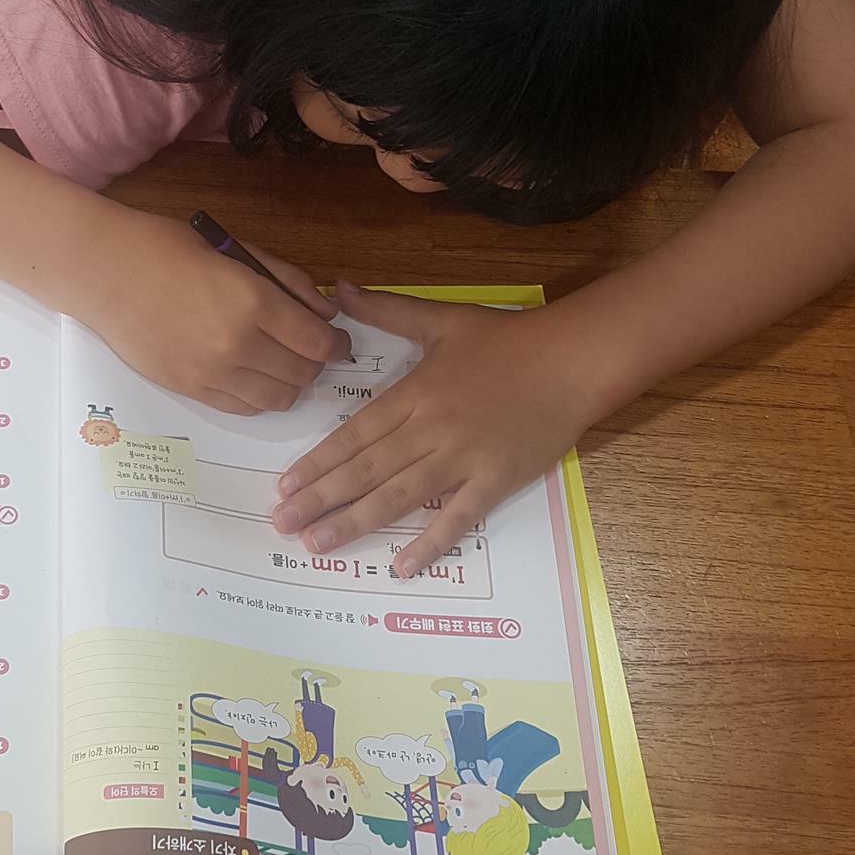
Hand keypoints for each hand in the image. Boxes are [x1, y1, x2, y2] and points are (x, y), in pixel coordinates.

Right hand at [73, 213, 351, 414]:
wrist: (103, 272)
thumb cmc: (166, 248)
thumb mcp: (236, 249)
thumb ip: (287, 281)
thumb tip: (326, 312)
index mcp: (253, 302)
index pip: (318, 343)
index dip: (337, 345)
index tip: (338, 341)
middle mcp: (237, 344)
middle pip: (303, 374)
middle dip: (316, 363)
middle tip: (309, 349)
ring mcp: (211, 372)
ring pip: (277, 398)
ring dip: (290, 384)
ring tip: (281, 363)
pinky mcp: (189, 389)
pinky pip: (242, 407)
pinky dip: (259, 396)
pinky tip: (253, 375)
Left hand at [271, 285, 600, 574]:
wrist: (572, 359)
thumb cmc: (507, 339)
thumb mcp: (441, 318)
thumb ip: (386, 310)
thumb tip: (340, 288)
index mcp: (415, 393)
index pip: (354, 435)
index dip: (317, 463)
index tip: (285, 487)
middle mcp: (432, 429)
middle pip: (366, 470)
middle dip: (321, 499)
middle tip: (282, 524)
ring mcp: (464, 458)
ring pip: (400, 496)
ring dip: (356, 522)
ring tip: (318, 544)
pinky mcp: (497, 480)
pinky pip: (458, 518)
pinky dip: (430, 543)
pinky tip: (400, 566)